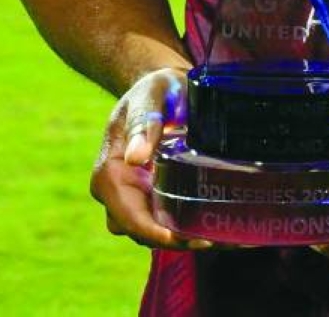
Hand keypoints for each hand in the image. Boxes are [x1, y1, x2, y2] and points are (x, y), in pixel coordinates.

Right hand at [90, 66, 210, 250]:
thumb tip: (135, 158)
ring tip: (220, 237)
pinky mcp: (153, 197)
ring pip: (154, 232)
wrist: (163, 88)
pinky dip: (186, 228)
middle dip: (173, 240)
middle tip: (211, 239)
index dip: (152, 232)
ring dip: (182, 238)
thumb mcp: (149, 97)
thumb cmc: (154, 88)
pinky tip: (216, 227)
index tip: (179, 238)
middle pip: (141, 231)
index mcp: (109, 174)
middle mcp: (117, 193)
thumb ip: (142, 124)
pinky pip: (165, 221)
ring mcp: (135, 198)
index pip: (127, 215)